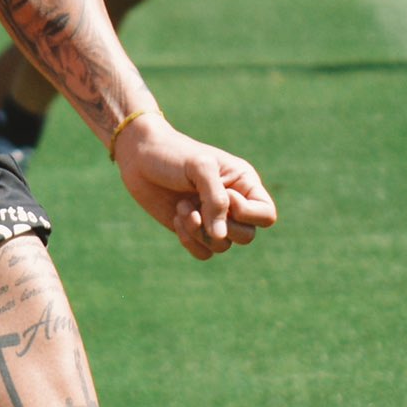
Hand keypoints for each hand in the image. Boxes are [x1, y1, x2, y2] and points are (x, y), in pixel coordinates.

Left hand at [113, 115, 276, 261]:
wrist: (139, 157)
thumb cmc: (172, 154)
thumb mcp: (199, 168)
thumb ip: (215, 200)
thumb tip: (221, 236)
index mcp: (244, 184)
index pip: (266, 215)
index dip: (247, 214)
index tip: (224, 196)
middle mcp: (232, 204)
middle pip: (247, 236)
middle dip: (220, 227)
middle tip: (197, 207)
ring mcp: (212, 218)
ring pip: (222, 245)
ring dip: (199, 232)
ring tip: (181, 207)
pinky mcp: (192, 229)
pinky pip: (203, 252)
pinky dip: (190, 241)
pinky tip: (176, 219)